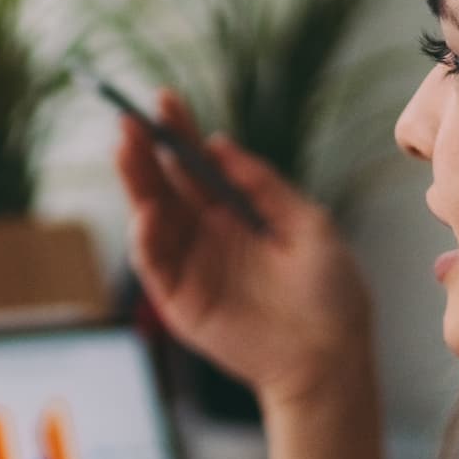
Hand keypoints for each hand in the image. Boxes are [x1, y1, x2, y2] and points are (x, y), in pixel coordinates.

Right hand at [116, 90, 373, 411]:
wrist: (331, 357)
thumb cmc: (331, 295)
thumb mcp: (309, 224)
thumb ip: (263, 185)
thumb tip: (220, 143)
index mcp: (236, 214)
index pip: (197, 166)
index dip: (179, 134)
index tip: (163, 100)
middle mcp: (207, 235)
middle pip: (166, 185)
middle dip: (146, 152)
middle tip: (129, 120)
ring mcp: (191, 266)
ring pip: (151, 217)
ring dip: (135, 183)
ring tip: (126, 148)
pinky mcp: (180, 301)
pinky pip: (155, 263)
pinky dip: (145, 237)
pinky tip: (148, 211)